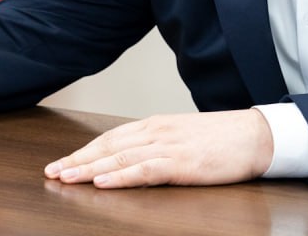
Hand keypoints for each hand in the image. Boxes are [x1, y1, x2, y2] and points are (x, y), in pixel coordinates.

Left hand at [43, 109, 273, 187]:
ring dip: (90, 169)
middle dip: (78, 161)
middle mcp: (157, 132)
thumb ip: (158, 143)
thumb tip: (134, 157)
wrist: (256, 135)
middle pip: (108, 147)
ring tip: (66, 178)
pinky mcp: (182, 164)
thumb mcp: (184, 136)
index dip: (84, 150)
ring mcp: (169, 147)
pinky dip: (120, 177)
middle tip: (52, 172)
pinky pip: (144, 171)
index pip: (111, 137)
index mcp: (157, 124)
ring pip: (120, 159)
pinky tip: (102, 183)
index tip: (63, 162)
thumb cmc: (223, 139)